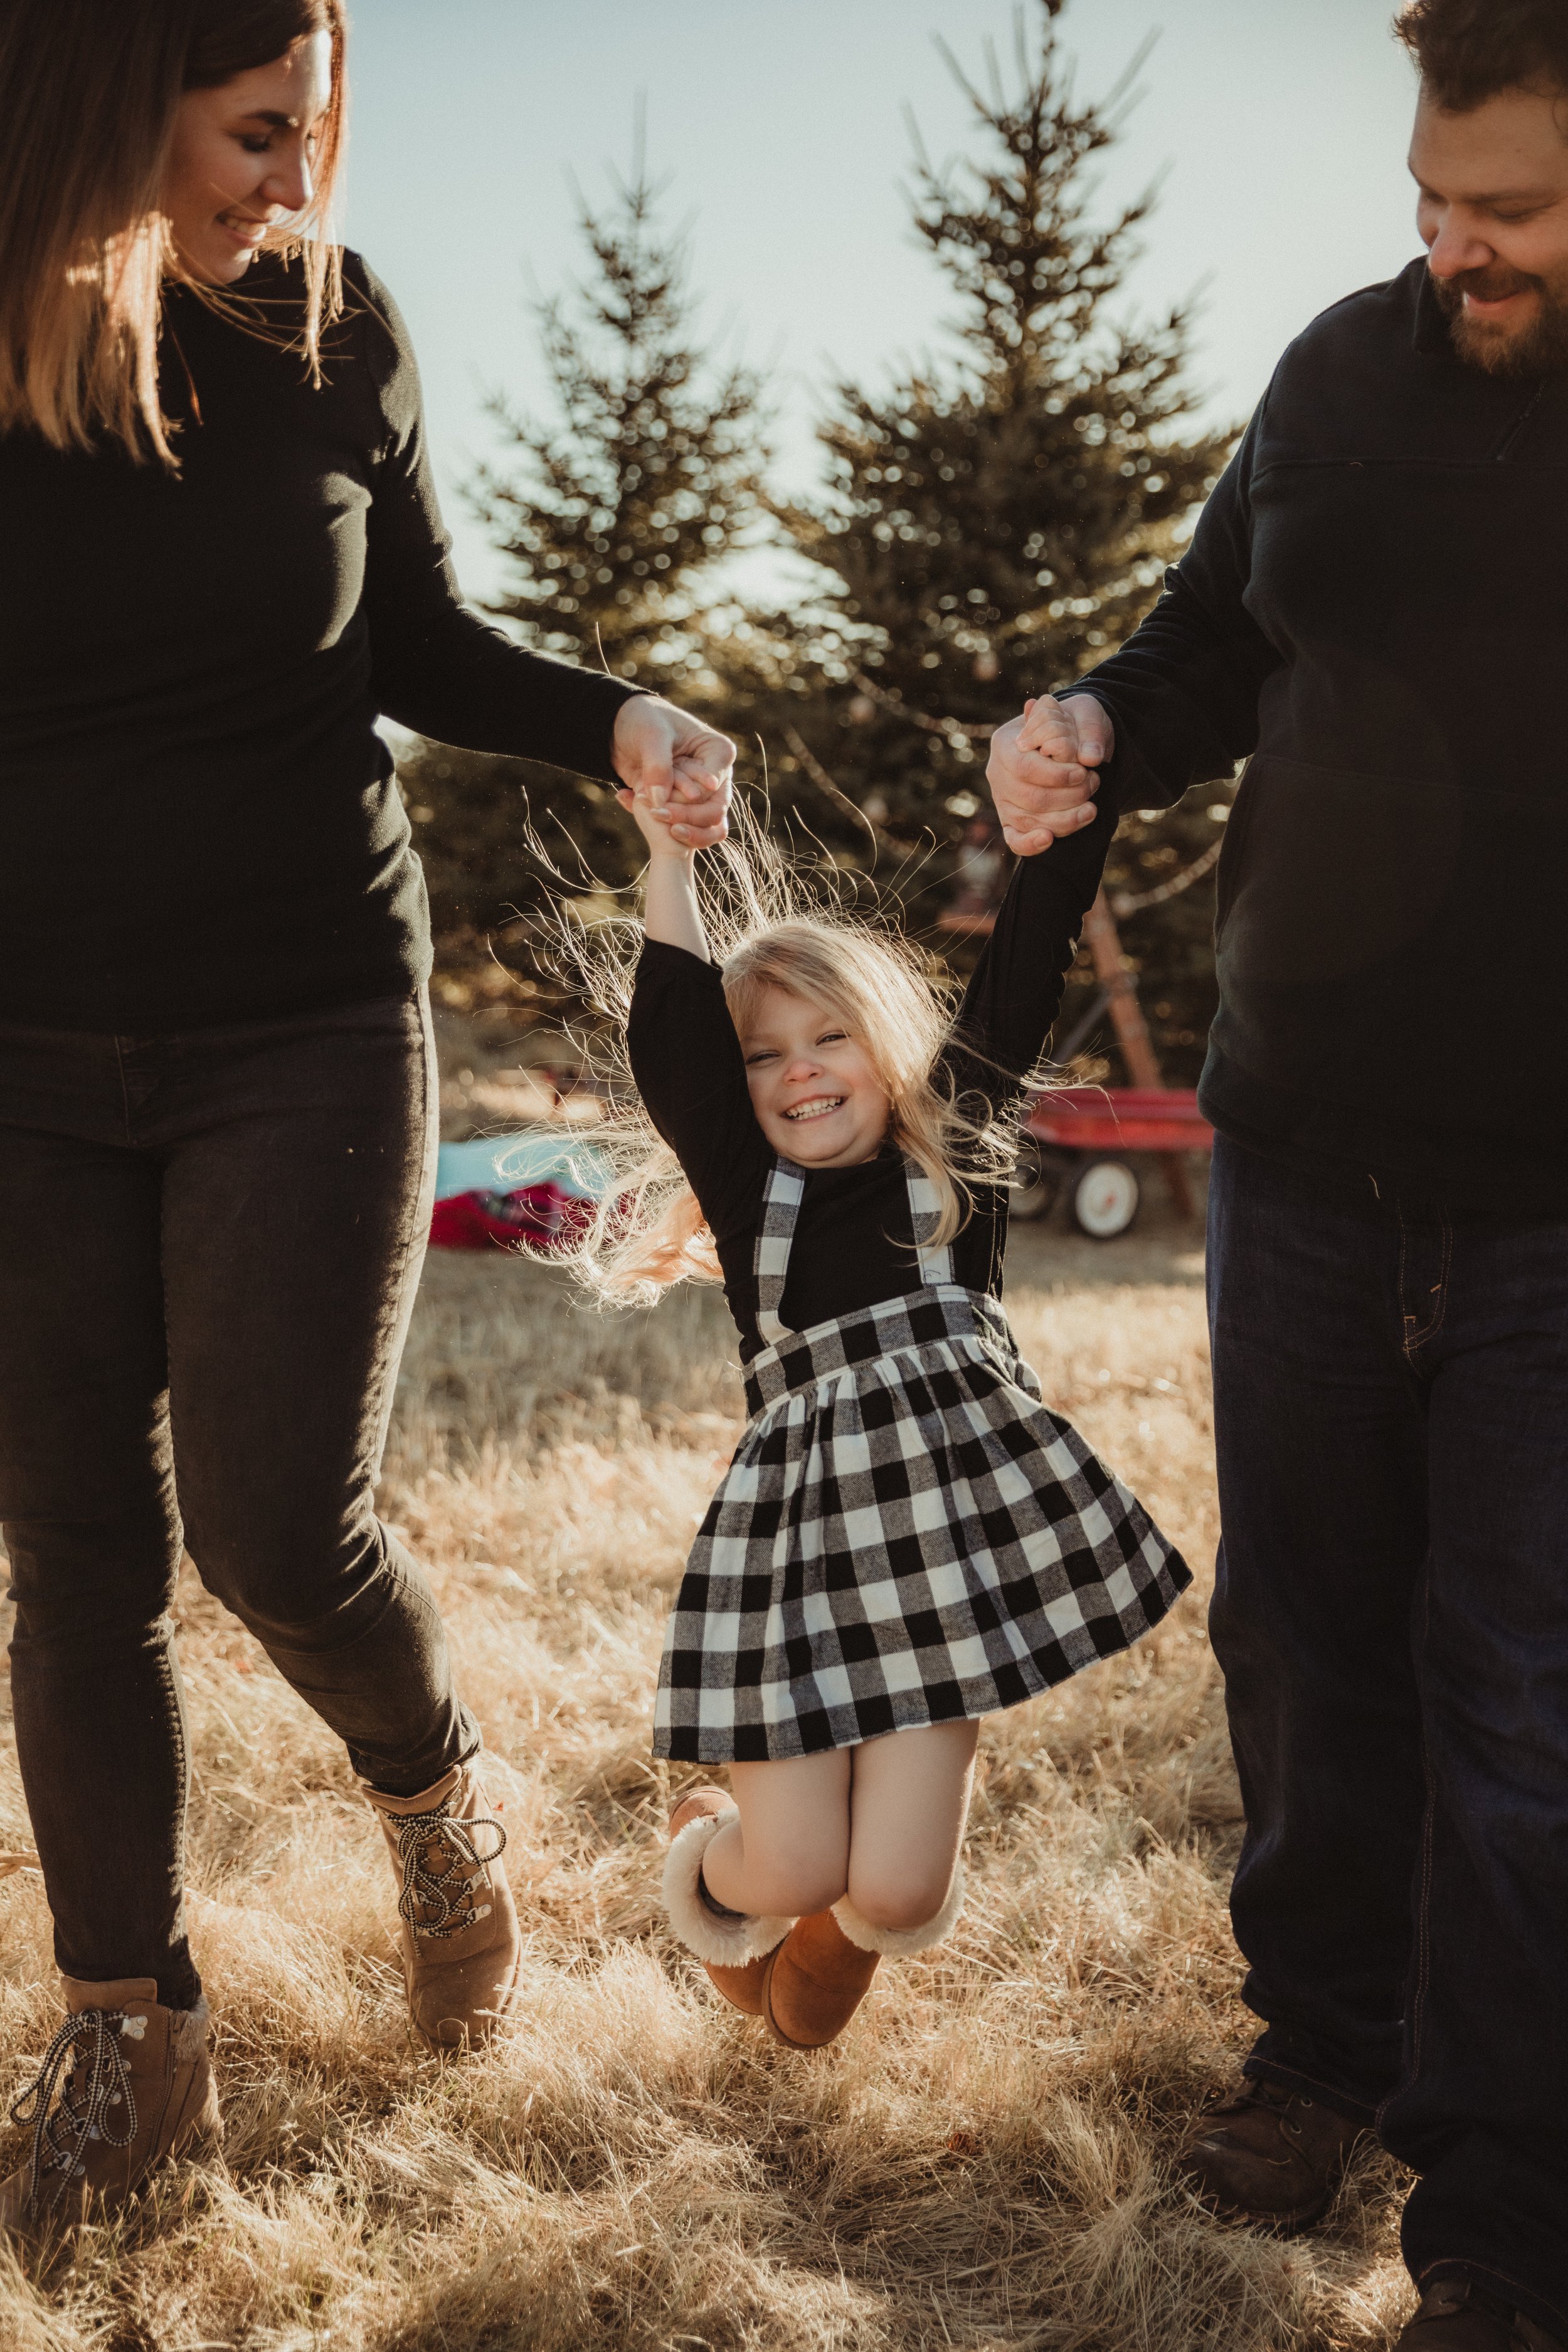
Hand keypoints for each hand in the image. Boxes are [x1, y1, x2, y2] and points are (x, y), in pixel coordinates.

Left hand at [612, 696, 733, 849]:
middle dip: (684, 818)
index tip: (660, 806)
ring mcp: (702, 792)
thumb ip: (658, 767)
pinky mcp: (683, 803)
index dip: (688, 803)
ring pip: (705, 826)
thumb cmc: (644, 720)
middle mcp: (716, 775)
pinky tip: (628, 799)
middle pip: (713, 812)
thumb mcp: (651, 736)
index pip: (713, 789)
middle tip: (655, 814)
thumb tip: (661, 801)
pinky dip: (655, 823)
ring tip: (645, 813)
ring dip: (677, 827)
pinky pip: (683, 825)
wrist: (623, 725)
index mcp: (719, 753)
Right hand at [986, 693, 1112, 855]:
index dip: (1057, 776)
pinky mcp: (1011, 821)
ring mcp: (1002, 800)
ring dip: (1064, 820)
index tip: (1084, 772)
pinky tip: (1049, 839)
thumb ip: (1089, 730)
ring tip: (1091, 809)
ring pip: (1028, 821)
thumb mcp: (1085, 715)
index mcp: (1005, 742)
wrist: (1071, 741)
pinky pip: (1014, 840)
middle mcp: (997, 773)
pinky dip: (1031, 844)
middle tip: (1093, 785)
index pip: (1024, 767)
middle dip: (1068, 797)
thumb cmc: (1073, 726)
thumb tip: (1091, 757)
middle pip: (1029, 797)